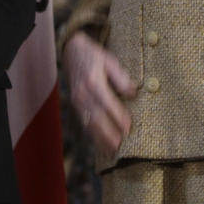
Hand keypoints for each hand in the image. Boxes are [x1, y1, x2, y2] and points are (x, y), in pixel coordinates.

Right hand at [63, 32, 136, 156]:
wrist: (72, 52)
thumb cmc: (93, 56)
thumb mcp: (109, 60)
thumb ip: (121, 77)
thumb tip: (132, 93)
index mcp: (92, 81)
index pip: (107, 103)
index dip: (118, 117)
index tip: (129, 129)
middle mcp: (82, 94)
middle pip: (97, 118)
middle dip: (110, 134)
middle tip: (122, 147)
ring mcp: (77, 102)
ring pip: (89, 124)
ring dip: (101, 139)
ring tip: (113, 151)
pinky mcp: (75, 106)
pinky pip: (84, 124)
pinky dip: (93, 136)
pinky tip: (102, 144)